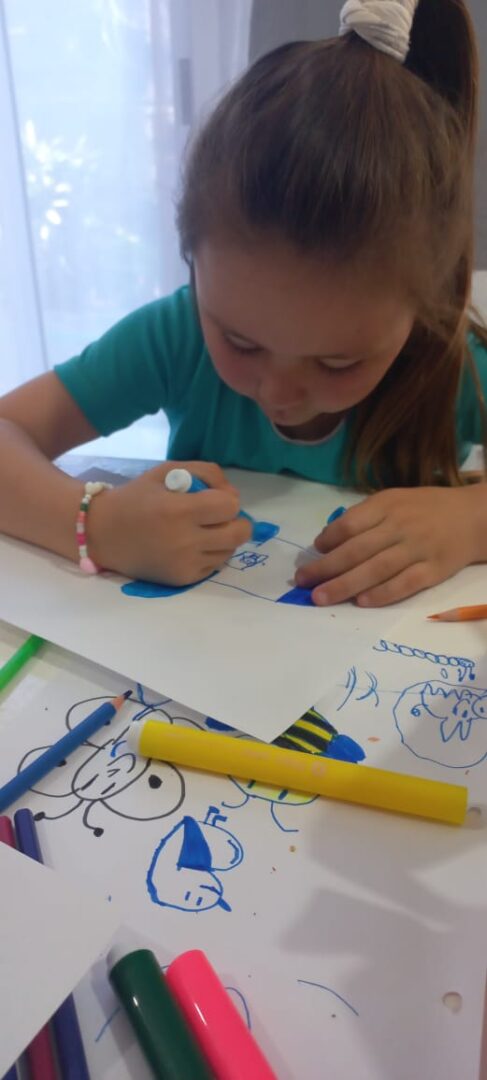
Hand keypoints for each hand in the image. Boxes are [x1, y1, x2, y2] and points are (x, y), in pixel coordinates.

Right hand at [88, 460, 251, 583]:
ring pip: (229, 551)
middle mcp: (184, 541)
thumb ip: (206, 473)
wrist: (102, 533)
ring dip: (224, 538)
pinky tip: (192, 545)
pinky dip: (210, 554)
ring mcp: (184, 564)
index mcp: (178, 510)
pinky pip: (213, 566)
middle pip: (239, 533)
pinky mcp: (182, 580)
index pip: (230, 506)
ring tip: (203, 530)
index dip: (227, 499)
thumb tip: (233, 495)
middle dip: (236, 521)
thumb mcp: (167, 472)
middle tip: (220, 517)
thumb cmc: (136, 498)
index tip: (213, 498)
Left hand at [295, 486, 479, 606]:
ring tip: (321, 598)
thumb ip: (364, 516)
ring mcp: (417, 549)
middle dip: (325, 568)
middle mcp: (400, 526)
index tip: (313, 553)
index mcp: (387, 505)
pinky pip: (404, 584)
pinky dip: (382, 594)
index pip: (350, 524)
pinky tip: (361, 602)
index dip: (328, 539)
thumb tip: (327, 539)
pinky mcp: (434, 570)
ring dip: (345, 585)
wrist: (473, 517)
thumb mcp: (395, 500)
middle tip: (302, 582)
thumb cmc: (426, 509)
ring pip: (375, 570)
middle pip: (356, 550)